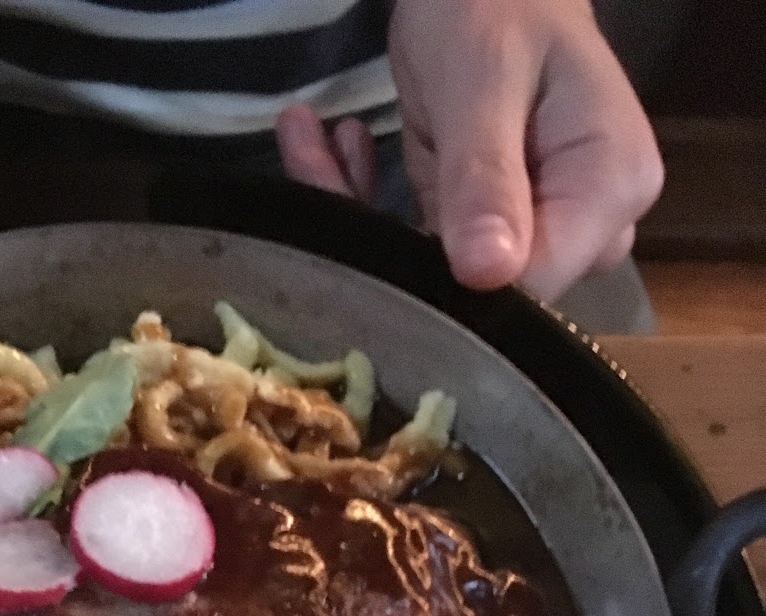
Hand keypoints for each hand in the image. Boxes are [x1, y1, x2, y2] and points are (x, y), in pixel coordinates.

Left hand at [276, 0, 663, 302]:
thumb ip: (487, 175)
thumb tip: (489, 274)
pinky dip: (366, 202)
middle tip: (308, 160)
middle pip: (483, 289)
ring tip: (304, 136)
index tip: (372, 240)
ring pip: (438, 273)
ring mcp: (538, 231)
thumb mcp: (484, 78)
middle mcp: (588, 227)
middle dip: (390, 243)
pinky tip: (326, 142)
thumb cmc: (499, 1)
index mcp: (610, 190)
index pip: (533, 285)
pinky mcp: (486, 230)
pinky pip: (421, 247)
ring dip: (362, 216)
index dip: (453, 285)